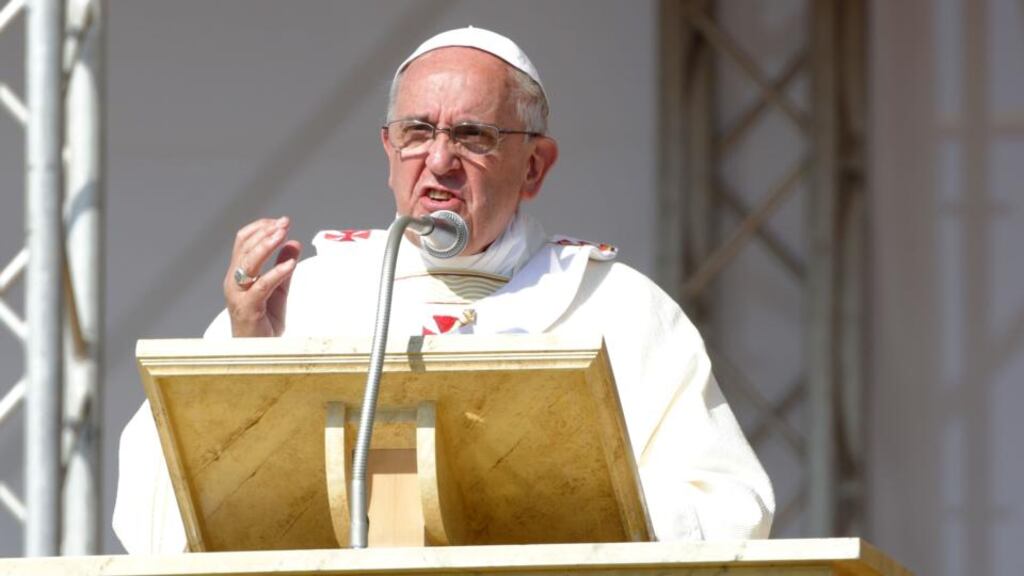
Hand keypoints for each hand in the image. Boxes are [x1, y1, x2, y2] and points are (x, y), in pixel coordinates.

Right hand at [223, 216, 302, 336]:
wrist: (258, 350)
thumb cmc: (264, 320)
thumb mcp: (278, 287)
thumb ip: (283, 265)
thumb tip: (294, 242)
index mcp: (238, 273)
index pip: (243, 242)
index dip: (260, 228)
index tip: (281, 221)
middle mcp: (233, 281)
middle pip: (245, 248)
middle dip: (266, 232)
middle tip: (285, 222)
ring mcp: (238, 294)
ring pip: (248, 263)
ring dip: (267, 246)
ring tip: (284, 234)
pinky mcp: (247, 308)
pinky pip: (261, 286)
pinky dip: (276, 272)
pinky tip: (290, 264)